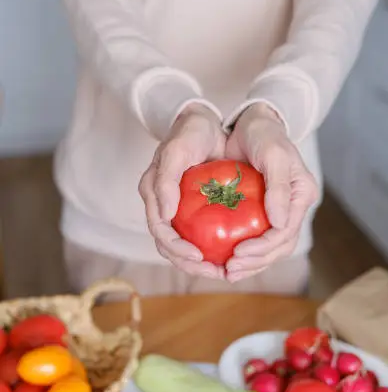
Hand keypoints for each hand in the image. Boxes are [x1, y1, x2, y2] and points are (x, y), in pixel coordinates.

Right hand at [139, 104, 226, 278]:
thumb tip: (167, 216)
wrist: (203, 119)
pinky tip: (230, 253)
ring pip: (184, 244)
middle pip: (170, 246)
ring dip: (201, 262)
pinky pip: (200, 233)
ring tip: (225, 270)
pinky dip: (211, 246)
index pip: (160, 232)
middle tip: (218, 272)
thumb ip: (166, 181)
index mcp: (153, 194)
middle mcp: (163, 204)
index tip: (200, 257)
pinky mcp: (194, 206)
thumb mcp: (177, 151)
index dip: (177, 250)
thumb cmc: (189, 132)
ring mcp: (178, 206)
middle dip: (191, 263)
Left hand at [225, 103, 317, 281]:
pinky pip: (254, 236)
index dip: (263, 249)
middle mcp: (292, 206)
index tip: (238, 254)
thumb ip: (279, 187)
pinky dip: (242, 250)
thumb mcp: (273, 154)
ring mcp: (278, 210)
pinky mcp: (262, 210)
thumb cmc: (264, 134)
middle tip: (230, 271)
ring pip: (269, 247)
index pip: (286, 232)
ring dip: (250, 263)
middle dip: (256, 262)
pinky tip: (223, 258)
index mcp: (301, 195)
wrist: (252, 121)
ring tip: (227, 272)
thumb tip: (279, 223)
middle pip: (279, 246)